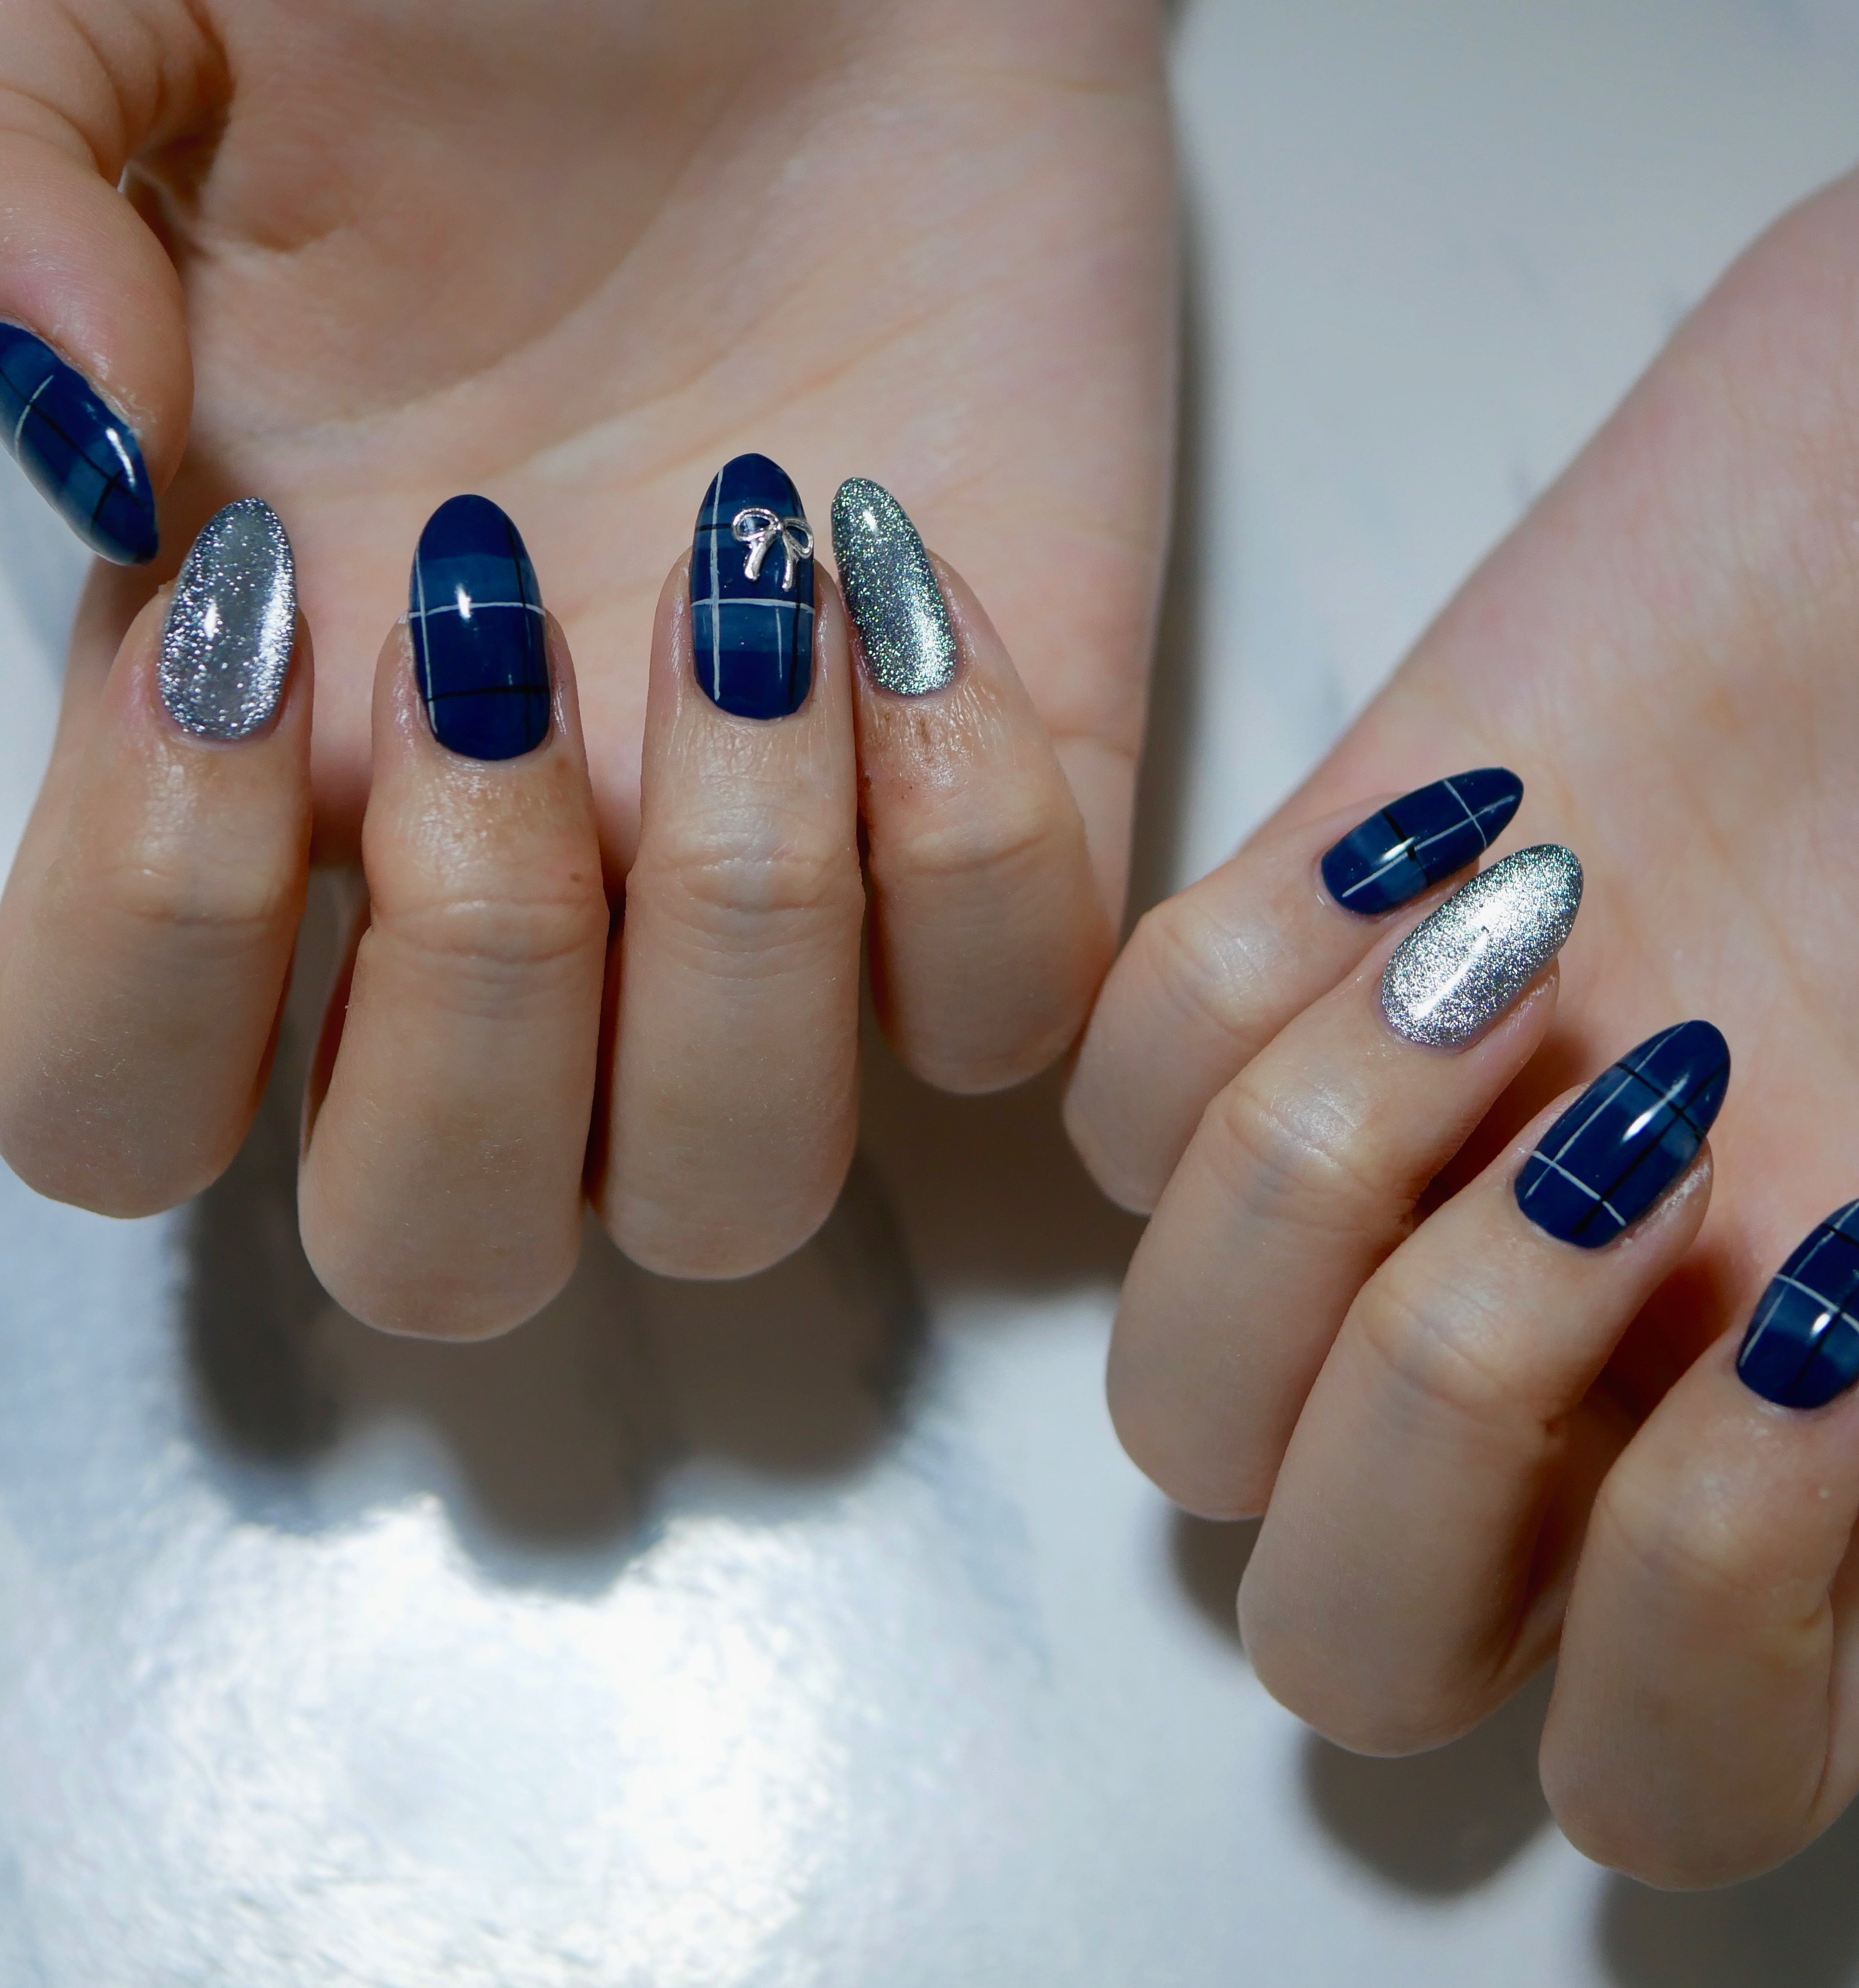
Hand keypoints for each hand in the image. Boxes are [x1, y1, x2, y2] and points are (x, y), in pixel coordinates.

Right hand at [0, 0, 1172, 1322]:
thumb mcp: (159, 28)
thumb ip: (12, 197)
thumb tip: (81, 462)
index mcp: (287, 758)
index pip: (126, 1110)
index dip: (148, 954)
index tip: (257, 617)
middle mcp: (528, 885)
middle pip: (447, 1249)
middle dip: (471, 1005)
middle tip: (503, 656)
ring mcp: (781, 877)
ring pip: (741, 1190)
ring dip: (735, 933)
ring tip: (737, 599)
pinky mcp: (1012, 803)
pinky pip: (1005, 1012)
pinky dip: (971, 845)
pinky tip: (904, 582)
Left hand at [1067, 4, 1858, 1887]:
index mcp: (1798, 1456)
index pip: (1651, 1779)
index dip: (1696, 1620)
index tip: (1824, 1316)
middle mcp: (1560, 1366)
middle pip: (1335, 1638)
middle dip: (1442, 1423)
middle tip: (1624, 1151)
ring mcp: (1382, 1182)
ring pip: (1172, 1407)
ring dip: (1328, 1197)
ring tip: (1528, 968)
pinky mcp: (1262, 973)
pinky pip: (1111, 1091)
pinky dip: (1267, 975)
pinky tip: (1459, 834)